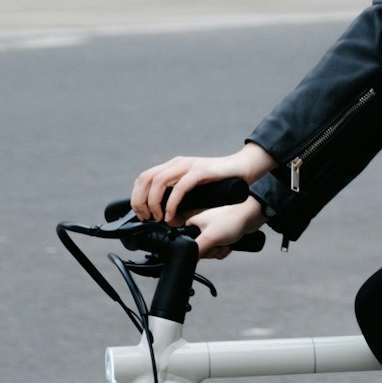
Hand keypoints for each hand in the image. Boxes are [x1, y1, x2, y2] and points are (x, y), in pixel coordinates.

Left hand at [131, 144, 273, 224]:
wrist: (244, 169)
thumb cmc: (221, 182)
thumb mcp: (195, 191)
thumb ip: (181, 201)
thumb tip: (169, 219)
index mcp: (173, 166)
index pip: (144, 178)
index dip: (137, 197)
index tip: (141, 214)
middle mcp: (178, 163)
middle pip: (146, 179)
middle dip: (141, 201)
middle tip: (147, 218)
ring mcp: (189, 165)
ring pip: (158, 182)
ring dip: (154, 203)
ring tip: (159, 218)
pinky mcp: (201, 171)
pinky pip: (180, 187)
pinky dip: (171, 204)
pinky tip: (171, 215)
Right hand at [187, 197, 265, 259]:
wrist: (251, 217)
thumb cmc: (232, 220)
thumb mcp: (210, 237)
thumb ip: (196, 250)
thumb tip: (189, 258)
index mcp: (194, 222)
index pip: (187, 242)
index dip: (196, 248)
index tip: (204, 246)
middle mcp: (202, 226)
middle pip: (200, 249)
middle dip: (211, 251)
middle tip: (218, 244)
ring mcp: (213, 231)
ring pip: (210, 250)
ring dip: (219, 251)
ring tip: (226, 243)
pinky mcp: (222, 236)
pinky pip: (219, 249)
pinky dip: (224, 250)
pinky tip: (229, 245)